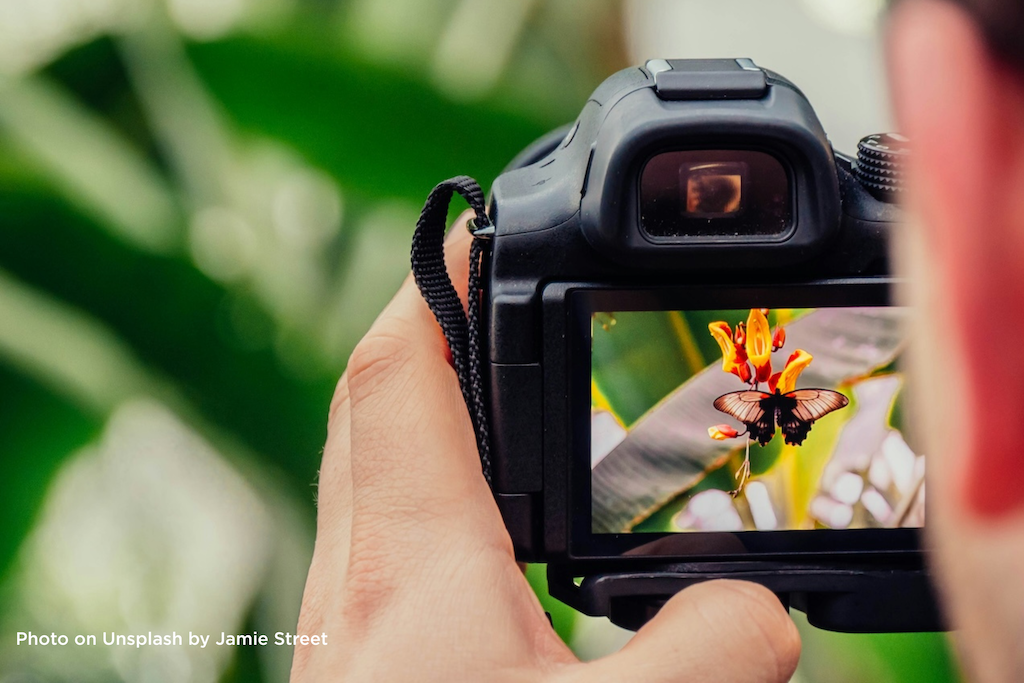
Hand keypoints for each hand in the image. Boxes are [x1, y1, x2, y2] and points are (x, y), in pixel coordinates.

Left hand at [290, 212, 800, 681]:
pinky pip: (376, 541)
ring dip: (426, 419)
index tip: (479, 232)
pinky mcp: (354, 663)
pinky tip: (485, 540)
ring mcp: (342, 623)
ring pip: (366, 475)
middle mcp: (356, 580)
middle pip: (371, 406)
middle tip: (494, 302)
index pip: (397, 371)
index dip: (436, 284)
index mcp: (412, 565)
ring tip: (502, 406)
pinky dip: (427, 499)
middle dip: (430, 335)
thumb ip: (708, 649)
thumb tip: (761, 606)